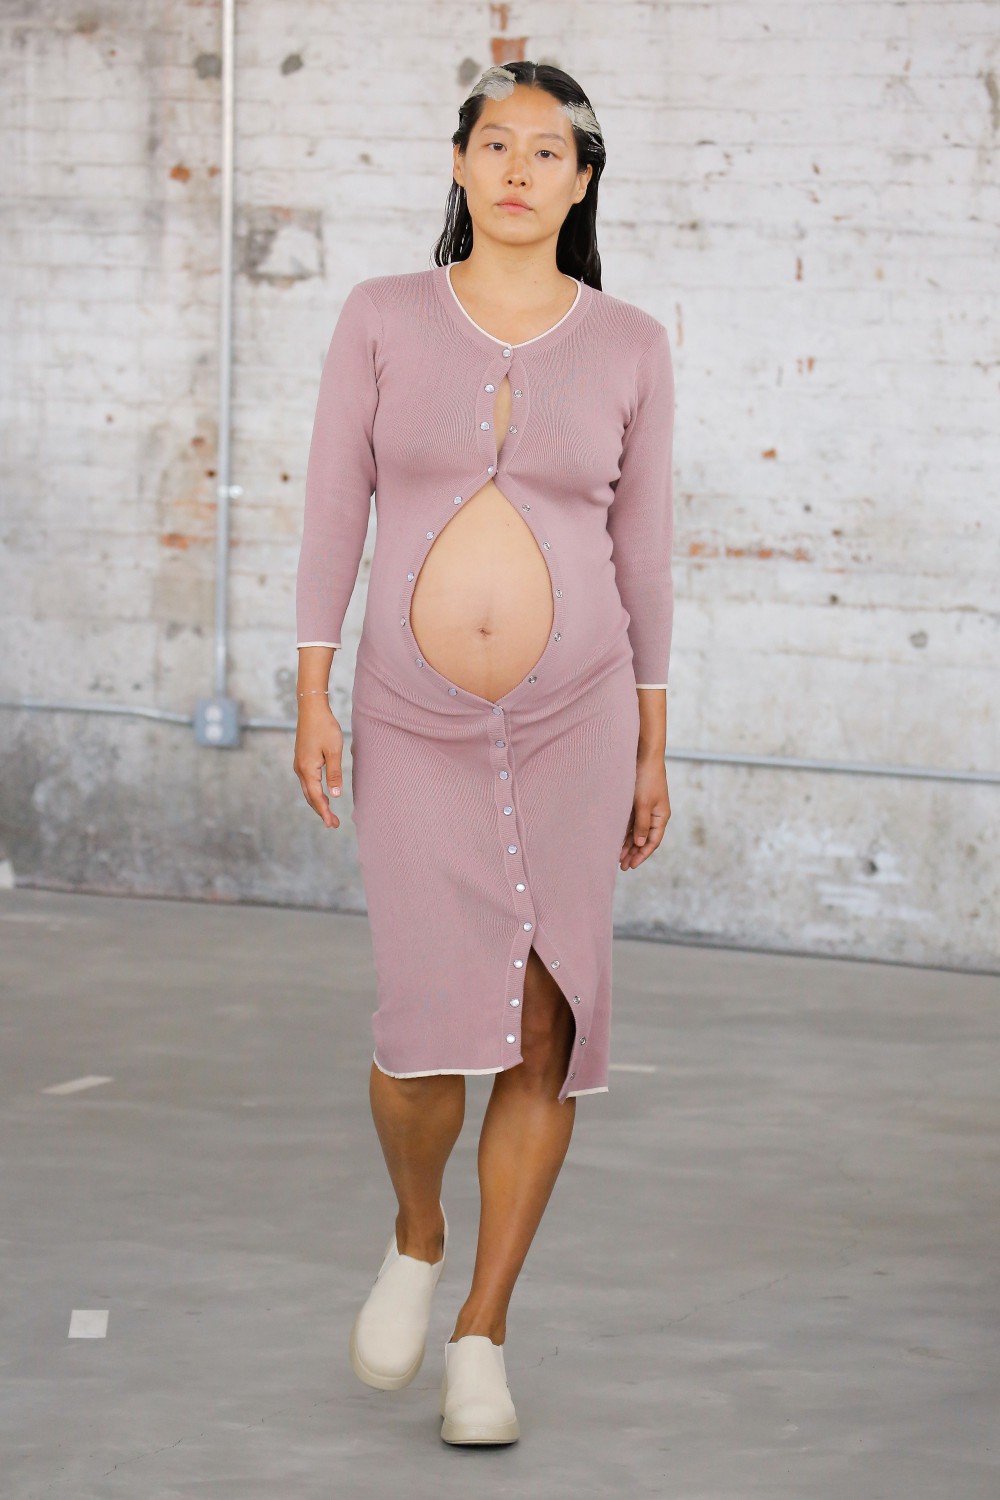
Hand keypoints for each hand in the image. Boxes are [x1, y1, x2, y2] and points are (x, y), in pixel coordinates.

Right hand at [293, 701, 344, 826]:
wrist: (311, 709)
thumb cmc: (325, 727)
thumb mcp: (334, 751)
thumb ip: (334, 774)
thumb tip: (335, 795)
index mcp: (308, 769)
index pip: (316, 797)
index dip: (324, 811)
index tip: (331, 824)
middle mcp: (300, 769)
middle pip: (310, 797)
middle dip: (321, 811)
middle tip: (333, 824)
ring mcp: (299, 765)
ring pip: (308, 790)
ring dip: (318, 803)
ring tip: (329, 814)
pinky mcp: (301, 760)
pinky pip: (307, 782)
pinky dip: (315, 792)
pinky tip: (323, 795)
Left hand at [619, 755, 669, 869]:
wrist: (644, 756)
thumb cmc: (646, 778)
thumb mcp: (643, 803)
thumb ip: (641, 824)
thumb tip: (640, 843)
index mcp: (661, 816)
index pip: (653, 841)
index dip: (642, 854)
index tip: (631, 865)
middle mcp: (654, 815)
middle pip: (644, 839)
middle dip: (633, 853)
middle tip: (621, 866)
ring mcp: (646, 809)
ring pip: (636, 832)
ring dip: (627, 844)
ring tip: (617, 857)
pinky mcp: (637, 803)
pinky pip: (631, 823)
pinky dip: (624, 832)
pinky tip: (616, 841)